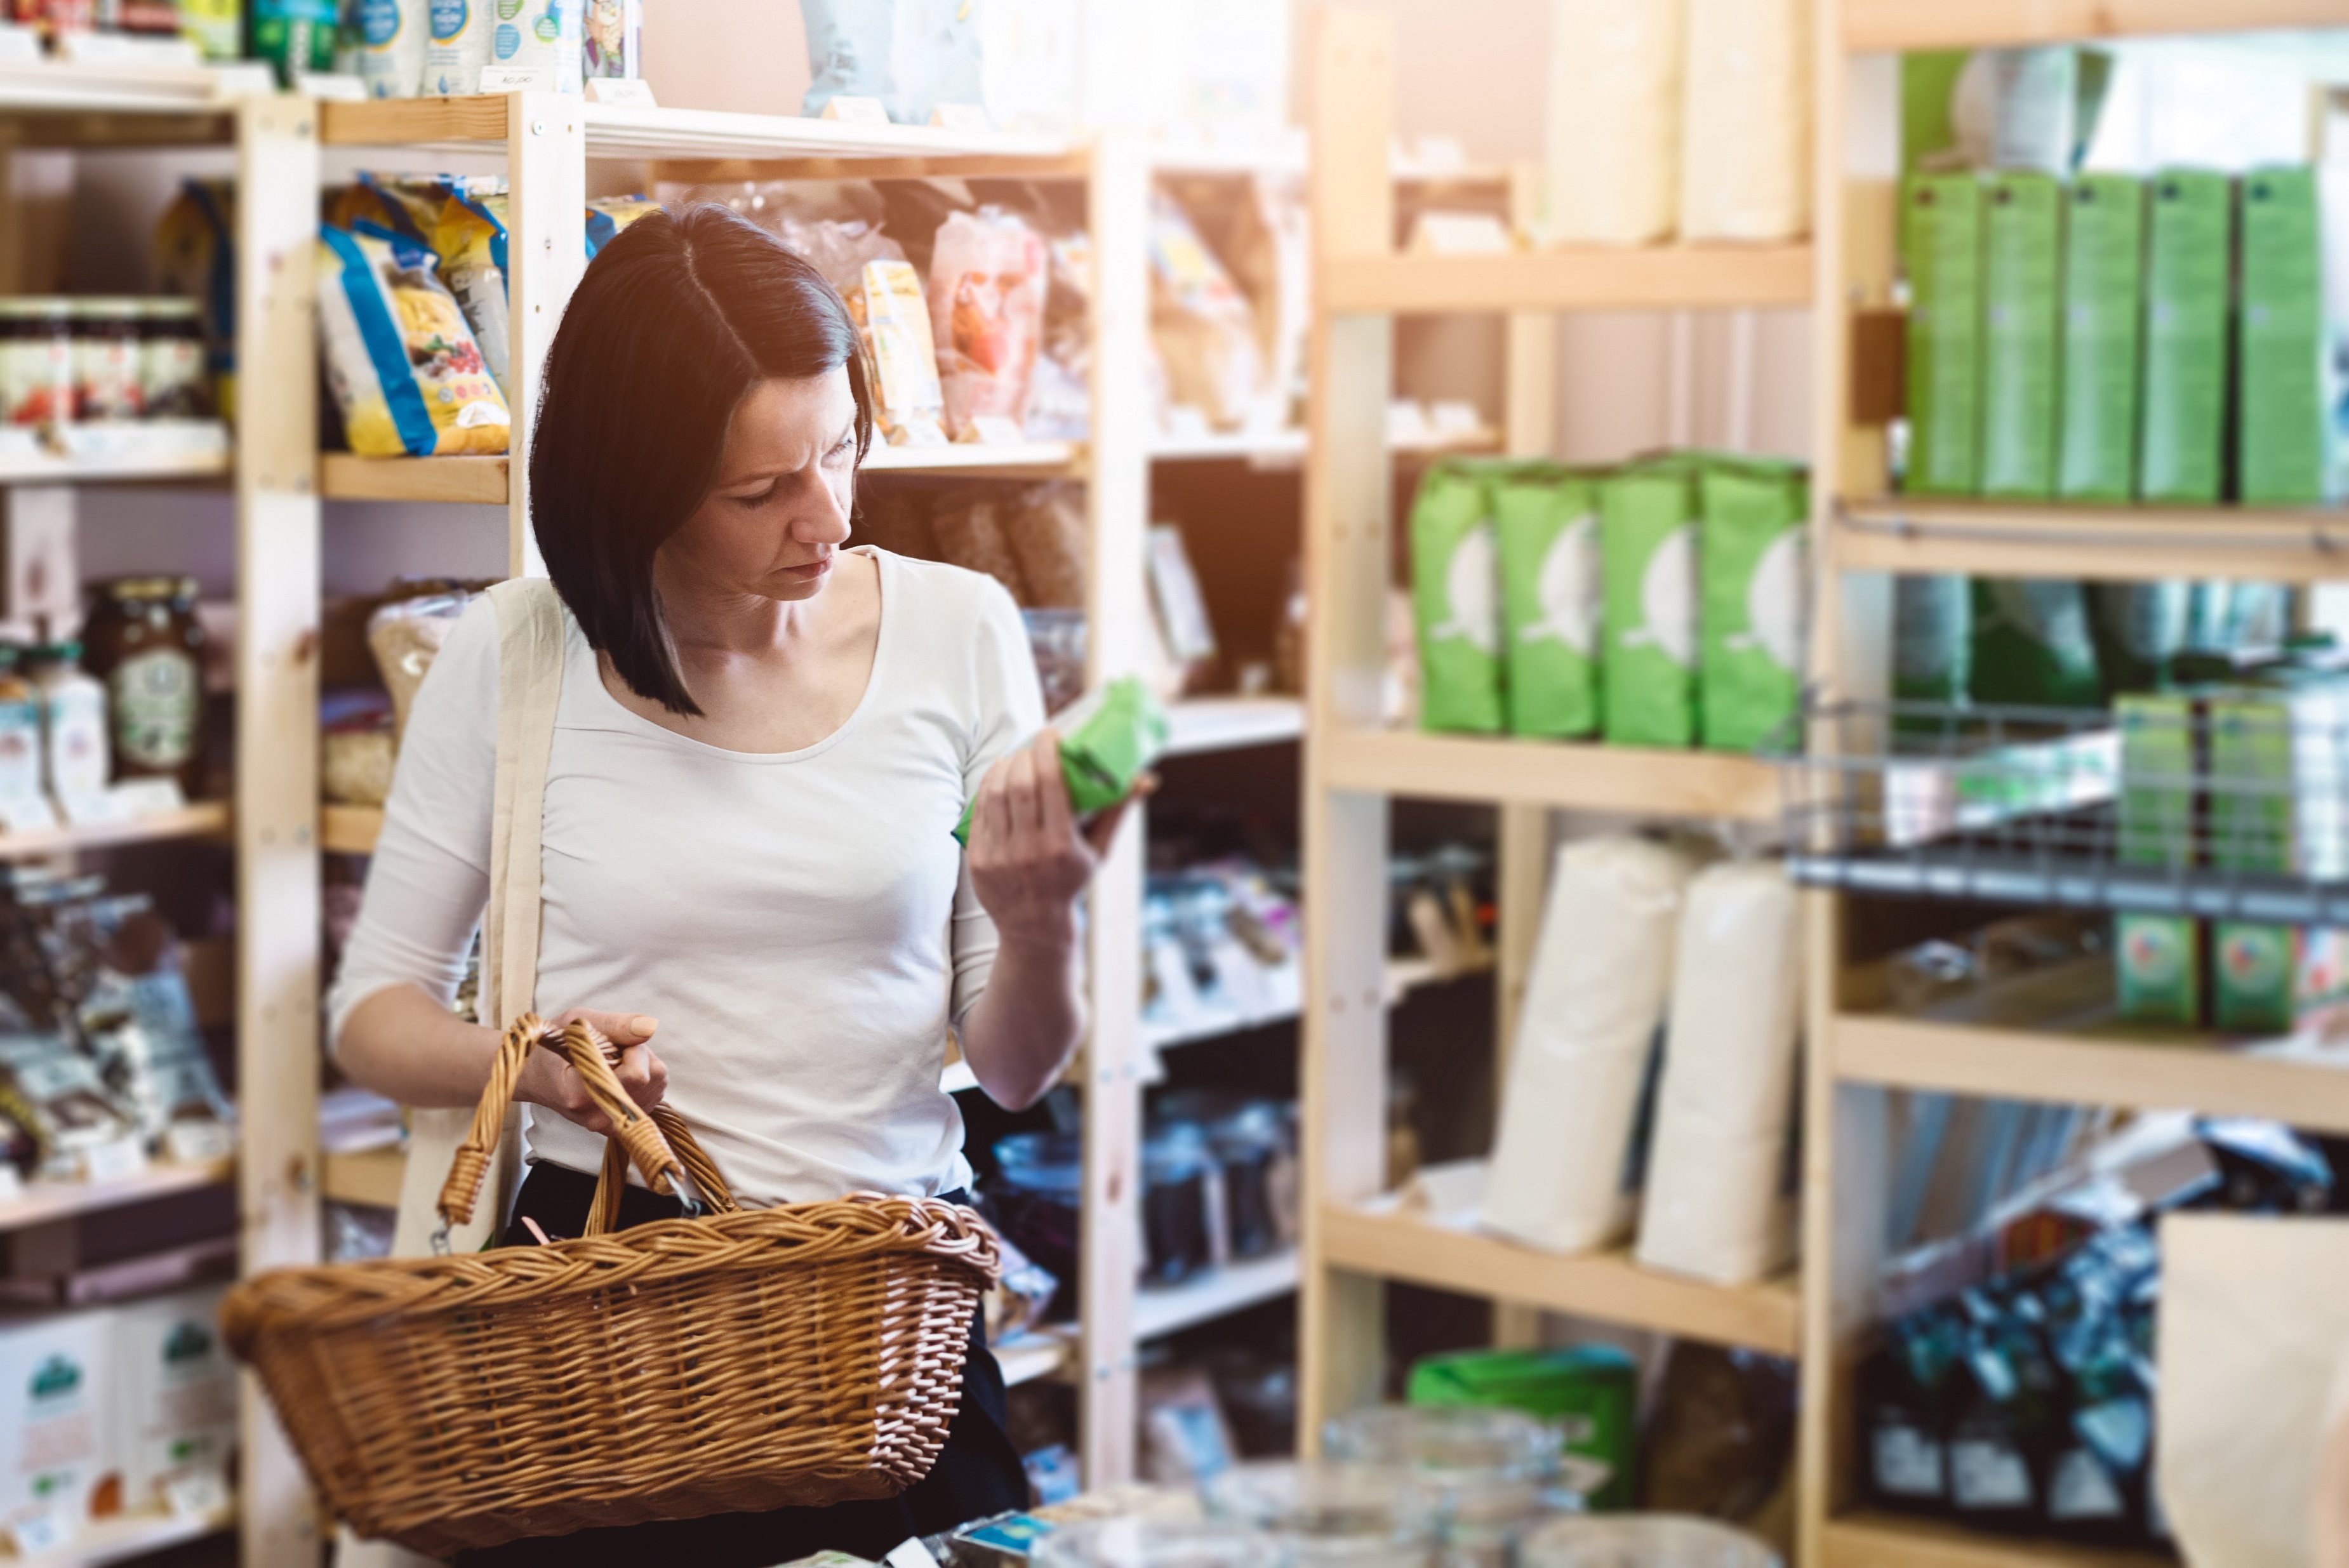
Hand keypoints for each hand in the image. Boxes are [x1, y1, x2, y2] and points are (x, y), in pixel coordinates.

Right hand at [513, 1009, 666, 1135]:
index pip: (637, 1074)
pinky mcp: (619, 1126)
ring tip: (611, 1062)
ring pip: (657, 1086)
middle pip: (652, 1079)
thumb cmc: (552, 1047)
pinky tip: (618, 1075)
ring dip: (642, 1066)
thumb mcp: (576, 1023)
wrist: (535, 1077)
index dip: (633, 1049)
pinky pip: (653, 1096)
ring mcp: (608, 1126)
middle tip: (610, 1050)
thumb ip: (614, 1025)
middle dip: (639, 1055)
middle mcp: (596, 1117)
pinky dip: (643, 1080)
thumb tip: (650, 1027)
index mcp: (579, 1094)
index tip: (613, 1041)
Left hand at [967, 730, 1152, 947]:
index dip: (1047, 752)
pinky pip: (979, 814)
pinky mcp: (978, 860)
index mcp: (1061, 844)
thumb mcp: (1099, 851)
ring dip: (1003, 768)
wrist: (1035, 926)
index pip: (1050, 784)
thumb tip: (1147, 779)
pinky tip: (996, 778)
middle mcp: (1028, 850)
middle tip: (1032, 746)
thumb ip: (1117, 811)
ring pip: (995, 795)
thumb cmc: (1070, 881)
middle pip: (1021, 785)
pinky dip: (987, 789)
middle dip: (1025, 756)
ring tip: (1013, 758)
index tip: (1050, 733)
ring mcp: (1000, 856)